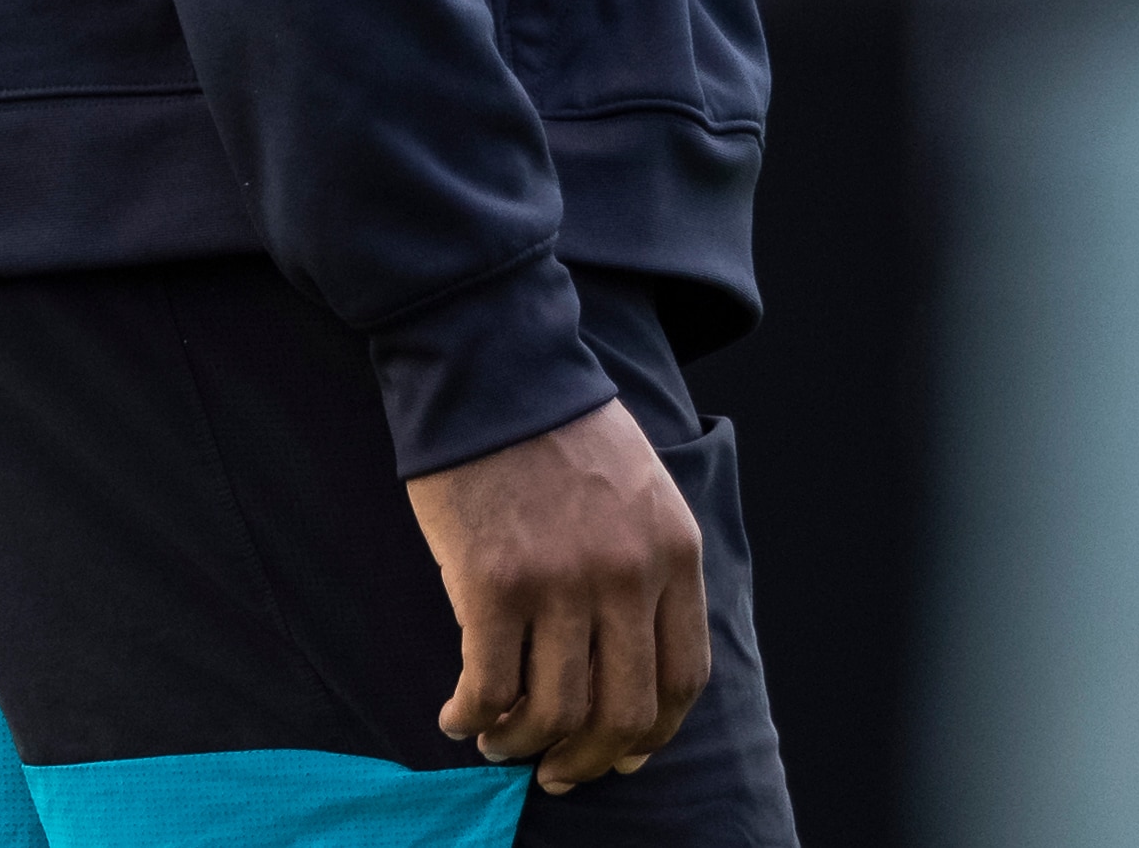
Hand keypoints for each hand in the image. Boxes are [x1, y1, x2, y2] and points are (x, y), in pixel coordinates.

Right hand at [406, 398, 709, 793]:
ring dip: (521, 743)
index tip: (620, 757)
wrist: (492, 368)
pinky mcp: (492, 581)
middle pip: (622, 713)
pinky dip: (473, 716)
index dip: (650, 734)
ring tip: (497, 739)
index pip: (681, 678)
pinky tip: (457, 715)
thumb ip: (647, 572)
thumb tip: (624, 676)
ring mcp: (561, 580)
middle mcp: (627, 573)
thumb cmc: (559, 431)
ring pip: (553, 712)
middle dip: (586, 760)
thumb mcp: (640, 492)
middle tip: (555, 771)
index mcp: (673, 550)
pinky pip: (489, 686)